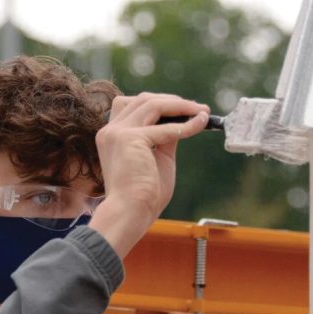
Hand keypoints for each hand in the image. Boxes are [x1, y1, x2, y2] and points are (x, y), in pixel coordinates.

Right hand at [89, 93, 208, 256]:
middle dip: (173, 101)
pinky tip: (201, 124)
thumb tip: (183, 120)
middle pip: (143, 100)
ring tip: (202, 112)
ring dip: (181, 106)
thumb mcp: (157, 157)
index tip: (184, 110)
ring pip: (152, 104)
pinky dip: (187, 124)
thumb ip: (164, 136)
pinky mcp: (129, 139)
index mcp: (112, 135)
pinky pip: (165, 127)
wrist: (130, 213)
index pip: (134, 106)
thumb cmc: (143, 194)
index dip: (160, 103)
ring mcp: (117, 133)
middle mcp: (110, 131)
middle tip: (198, 109)